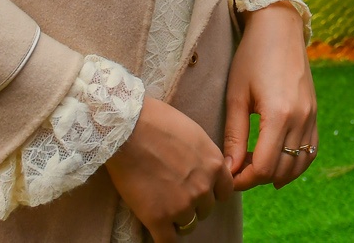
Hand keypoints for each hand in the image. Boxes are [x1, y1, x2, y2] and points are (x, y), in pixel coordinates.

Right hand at [104, 96, 234, 241]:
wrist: (128, 130)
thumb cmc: (158, 123)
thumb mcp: (195, 134)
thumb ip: (205, 157)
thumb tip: (206, 168)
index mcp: (215, 165)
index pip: (224, 192)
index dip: (211, 192)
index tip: (199, 190)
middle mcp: (203, 188)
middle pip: (206, 210)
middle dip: (193, 205)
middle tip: (174, 194)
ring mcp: (182, 205)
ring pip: (188, 225)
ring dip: (177, 219)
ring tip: (162, 206)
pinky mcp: (158, 218)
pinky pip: (168, 241)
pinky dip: (163, 236)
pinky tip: (156, 227)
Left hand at [224, 2, 317, 189]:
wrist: (279, 27)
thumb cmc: (252, 57)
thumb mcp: (236, 96)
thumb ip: (234, 136)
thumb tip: (229, 170)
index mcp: (280, 115)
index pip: (263, 167)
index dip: (244, 180)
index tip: (228, 177)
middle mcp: (301, 118)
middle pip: (281, 169)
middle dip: (257, 178)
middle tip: (237, 171)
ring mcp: (312, 115)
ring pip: (299, 163)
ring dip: (277, 172)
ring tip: (254, 165)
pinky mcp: (315, 112)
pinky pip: (311, 149)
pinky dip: (295, 162)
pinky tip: (277, 160)